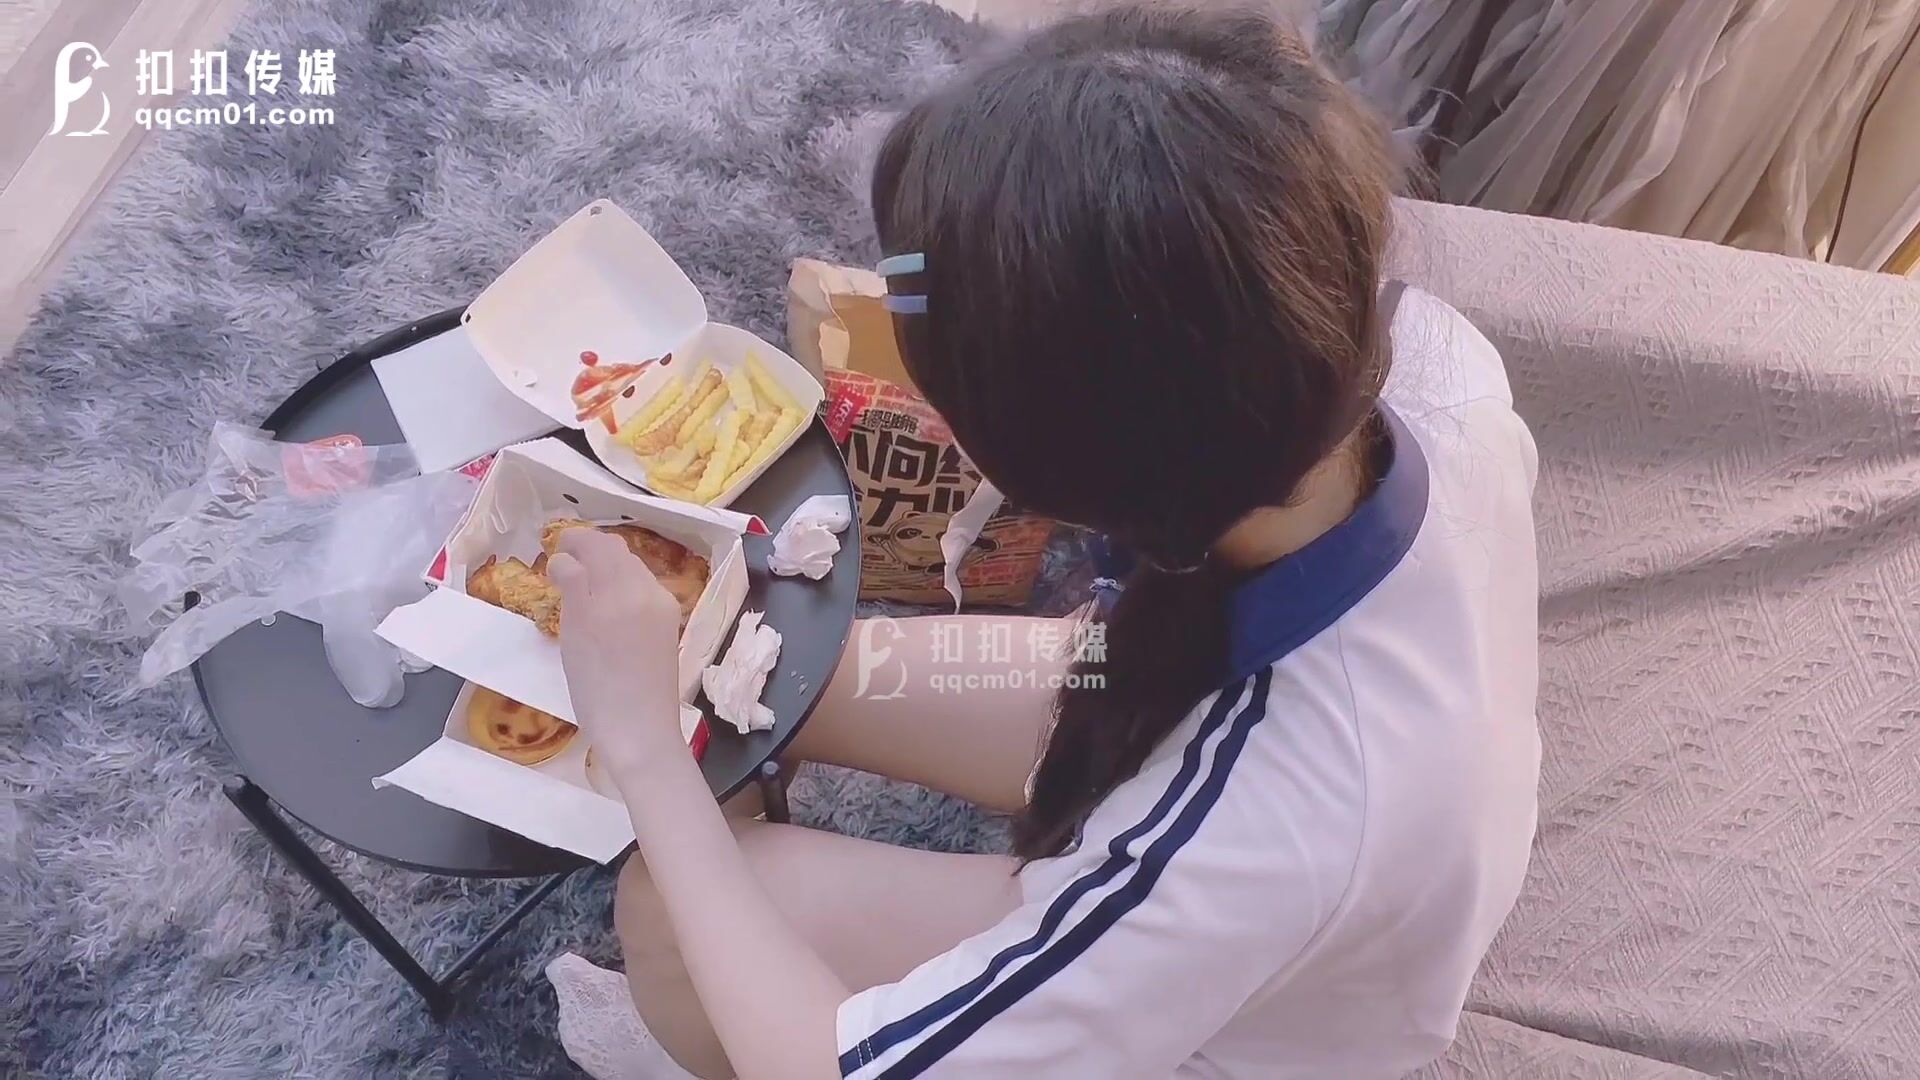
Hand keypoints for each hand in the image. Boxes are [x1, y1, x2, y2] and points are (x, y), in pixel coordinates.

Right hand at [547, 529, 683, 770]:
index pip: (598, 545)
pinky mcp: (669, 626)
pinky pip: (643, 591)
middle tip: (565, 561)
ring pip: (632, 570)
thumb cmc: (597, 688)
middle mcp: (647, 590)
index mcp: (620, 589)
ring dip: (607, 567)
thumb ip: (572, 587)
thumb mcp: (574, 634)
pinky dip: (622, 586)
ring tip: (582, 583)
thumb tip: (566, 559)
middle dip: (591, 550)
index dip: (575, 540)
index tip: (554, 546)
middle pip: (619, 553)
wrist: (640, 731)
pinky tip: (607, 605)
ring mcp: (663, 608)